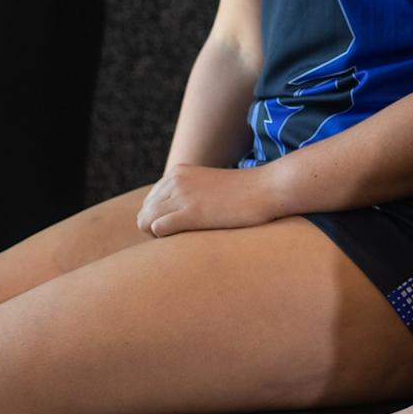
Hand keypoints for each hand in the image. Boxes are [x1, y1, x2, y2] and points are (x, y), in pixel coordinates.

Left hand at [135, 163, 281, 236]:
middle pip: (144, 213)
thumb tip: (171, 220)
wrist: (268, 189)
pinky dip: (166, 239)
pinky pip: (157, 229)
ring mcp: (182, 195)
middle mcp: (175, 180)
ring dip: (159, 237)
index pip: (149, 202)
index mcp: (178, 172)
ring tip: (185, 241)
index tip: (182, 228)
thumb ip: (190, 195)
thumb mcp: (210, 187)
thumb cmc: (245, 195)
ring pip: (145, 222)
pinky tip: (188, 239)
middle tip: (183, 238)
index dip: (160, 219)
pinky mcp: (190, 212)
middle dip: (156, 229)